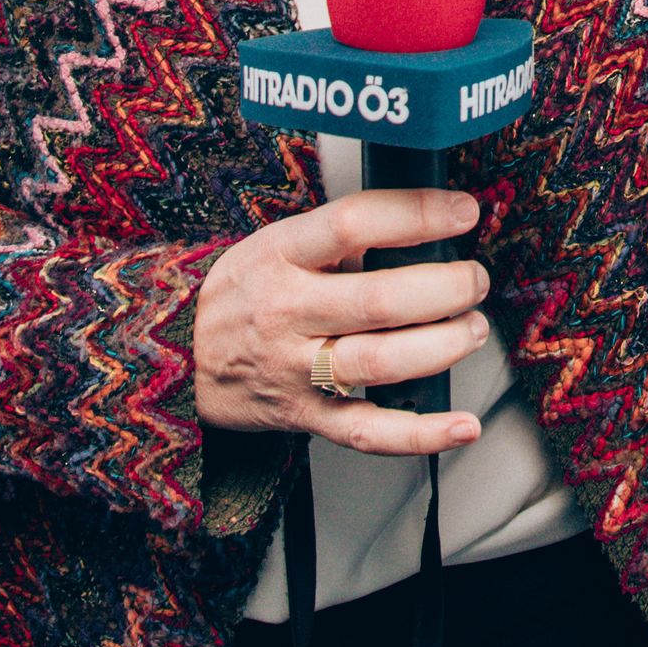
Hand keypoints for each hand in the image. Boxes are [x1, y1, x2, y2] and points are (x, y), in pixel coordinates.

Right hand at [192, 188, 491, 454]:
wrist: (173, 361)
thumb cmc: (242, 294)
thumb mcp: (272, 244)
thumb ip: (338, 239)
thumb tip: (423, 228)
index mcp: (279, 256)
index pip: (353, 224)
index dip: (417, 215)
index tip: (463, 212)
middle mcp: (286, 312)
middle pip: (378, 300)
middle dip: (446, 288)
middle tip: (474, 279)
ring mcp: (295, 370)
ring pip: (380, 363)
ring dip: (443, 346)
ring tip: (473, 328)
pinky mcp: (306, 417)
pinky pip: (368, 433)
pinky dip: (421, 434)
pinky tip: (462, 426)